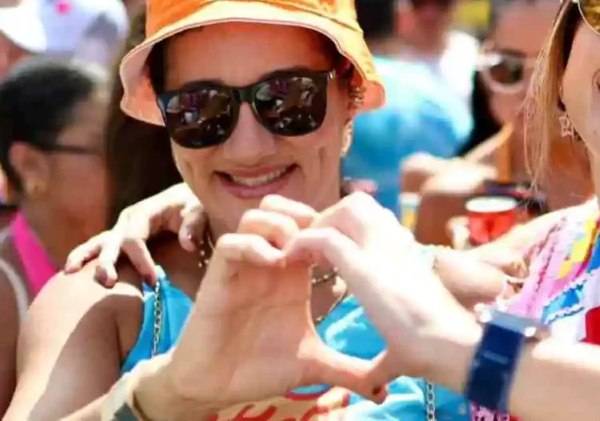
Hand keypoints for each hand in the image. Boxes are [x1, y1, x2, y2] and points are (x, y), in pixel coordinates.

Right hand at [64, 183, 206, 286]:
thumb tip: (187, 244)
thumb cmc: (195, 206)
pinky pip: (99, 249)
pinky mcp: (119, 239)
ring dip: (85, 258)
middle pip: (111, 242)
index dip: (141, 260)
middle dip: (107, 262)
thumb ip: (195, 225)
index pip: (134, 238)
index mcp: (145, 212)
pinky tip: (69, 273)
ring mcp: (121, 229)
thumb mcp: (200, 211)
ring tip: (69, 273)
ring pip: (97, 243)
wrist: (189, 200)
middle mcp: (127, 220)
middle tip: (109, 283)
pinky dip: (84, 259)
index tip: (154, 282)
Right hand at [142, 196, 380, 415]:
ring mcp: (242, 267)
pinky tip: (275, 264)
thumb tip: (383, 390)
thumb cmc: (260, 369)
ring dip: (279, 225)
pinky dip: (253, 245)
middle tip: (322, 240)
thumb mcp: (313, 365)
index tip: (350, 244)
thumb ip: (347, 369)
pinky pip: (230, 243)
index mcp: (294, 274)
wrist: (216, 387)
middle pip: (283, 209)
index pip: (311, 227)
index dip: (330, 226)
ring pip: (256, 216)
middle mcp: (268, 263)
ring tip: (297, 252)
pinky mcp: (218, 278)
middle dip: (305, 215)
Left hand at [286, 193, 479, 384]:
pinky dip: (303, 243)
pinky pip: (324, 237)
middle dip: (332, 218)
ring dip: (320, 224)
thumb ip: (387, 360)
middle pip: (359, 203)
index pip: (374, 221)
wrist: (450, 345)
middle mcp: (396, 243)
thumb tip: (378, 385)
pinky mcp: (364, 266)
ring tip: (306, 252)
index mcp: (408, 255)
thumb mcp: (405, 346)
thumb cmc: (436, 350)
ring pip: (345, 208)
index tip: (329, 256)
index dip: (348, 230)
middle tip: (315, 249)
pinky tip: (291, 260)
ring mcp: (382, 249)